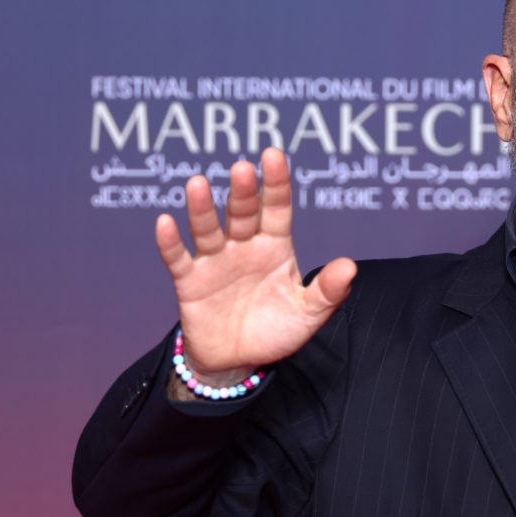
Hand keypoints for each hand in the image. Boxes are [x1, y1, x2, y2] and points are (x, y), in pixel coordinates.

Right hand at [155, 147, 355, 383]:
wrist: (238, 361)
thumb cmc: (276, 331)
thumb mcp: (308, 314)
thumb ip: (328, 292)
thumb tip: (350, 267)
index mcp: (275, 247)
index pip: (277, 209)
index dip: (276, 183)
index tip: (273, 155)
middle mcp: (244, 247)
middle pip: (243, 213)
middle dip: (243, 192)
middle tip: (242, 168)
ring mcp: (215, 262)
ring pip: (208, 229)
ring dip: (202, 209)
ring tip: (197, 183)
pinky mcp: (190, 282)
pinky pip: (178, 259)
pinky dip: (171, 243)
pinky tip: (165, 222)